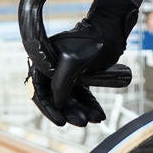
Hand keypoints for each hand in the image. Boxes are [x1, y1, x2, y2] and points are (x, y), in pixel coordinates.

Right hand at [30, 0, 135, 127]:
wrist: (113, 29)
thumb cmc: (92, 42)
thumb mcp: (73, 63)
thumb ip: (59, 83)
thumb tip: (55, 103)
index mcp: (43, 61)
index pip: (40, 91)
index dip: (49, 109)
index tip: (61, 122)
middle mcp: (52, 67)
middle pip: (57, 97)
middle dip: (71, 112)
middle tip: (83, 122)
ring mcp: (66, 71)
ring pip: (71, 98)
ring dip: (82, 110)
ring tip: (96, 119)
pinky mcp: (80, 74)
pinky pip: (82, 94)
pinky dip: (90, 104)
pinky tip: (100, 114)